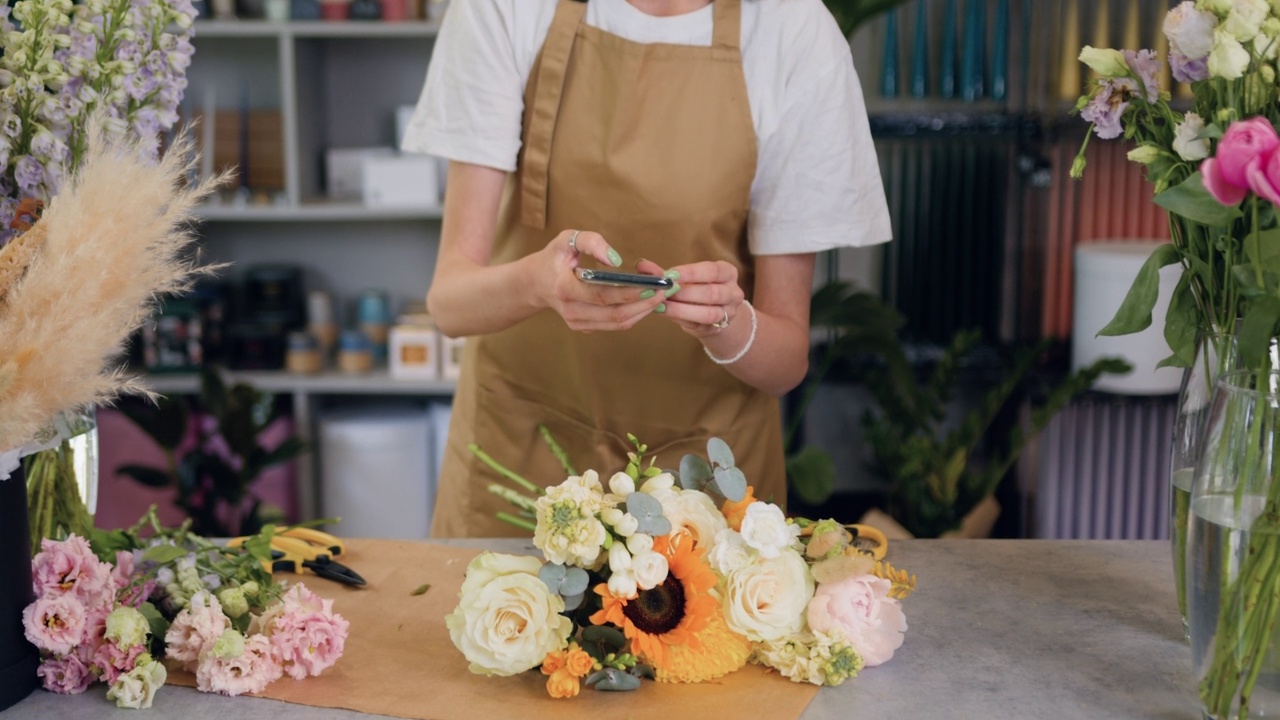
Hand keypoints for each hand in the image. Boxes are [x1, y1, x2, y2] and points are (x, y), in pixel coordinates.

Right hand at [539, 229, 665, 331]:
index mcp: (565, 289)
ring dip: (643, 312)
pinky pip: (614, 325)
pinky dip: (634, 315)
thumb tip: (616, 259)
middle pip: (615, 314)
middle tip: (666, 290)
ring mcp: (577, 323)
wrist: (535, 283)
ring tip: (662, 296)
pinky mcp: (584, 328)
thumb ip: (591, 242)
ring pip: (618, 323)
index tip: (653, 284)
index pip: (603, 295)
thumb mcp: (567, 239)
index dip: (630, 293)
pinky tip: (647, 302)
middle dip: (645, 304)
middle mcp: (571, 311)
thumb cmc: (554, 258)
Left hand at [634, 258, 744, 338]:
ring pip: (708, 313)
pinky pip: (700, 325)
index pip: (713, 271)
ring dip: (682, 309)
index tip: (670, 275)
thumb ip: (665, 272)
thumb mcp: (687, 277)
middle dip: (685, 293)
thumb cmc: (697, 288)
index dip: (691, 273)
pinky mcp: (718, 328)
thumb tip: (642, 266)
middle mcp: (733, 293)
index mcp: (728, 273)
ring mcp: (728, 313)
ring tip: (661, 305)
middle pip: (712, 293)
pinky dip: (680, 319)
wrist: (713, 312)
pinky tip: (665, 313)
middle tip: (663, 292)